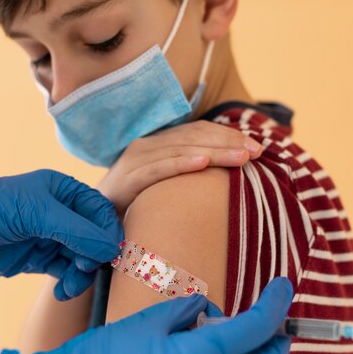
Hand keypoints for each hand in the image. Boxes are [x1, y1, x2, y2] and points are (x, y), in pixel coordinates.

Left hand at [0, 167, 122, 298]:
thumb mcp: (34, 213)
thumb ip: (76, 230)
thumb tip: (111, 249)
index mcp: (62, 191)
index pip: (100, 211)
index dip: (108, 232)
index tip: (110, 254)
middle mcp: (59, 213)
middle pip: (95, 237)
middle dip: (94, 256)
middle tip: (83, 269)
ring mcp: (48, 237)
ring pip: (82, 258)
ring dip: (82, 274)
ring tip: (69, 285)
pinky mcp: (37, 259)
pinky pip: (65, 272)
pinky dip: (68, 283)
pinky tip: (60, 291)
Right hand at [1, 277, 292, 353]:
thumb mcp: (150, 321)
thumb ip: (187, 310)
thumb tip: (205, 311)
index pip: (258, 328)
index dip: (276, 303)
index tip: (285, 285)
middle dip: (277, 337)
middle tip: (273, 313)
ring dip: (243, 348)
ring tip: (205, 321)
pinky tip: (193, 340)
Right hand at [98, 121, 262, 216]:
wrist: (95, 222)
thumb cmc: (136, 204)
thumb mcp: (166, 185)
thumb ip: (188, 173)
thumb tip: (227, 172)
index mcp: (159, 144)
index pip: (199, 131)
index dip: (228, 135)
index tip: (257, 146)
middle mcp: (147, 145)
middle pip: (194, 136)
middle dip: (228, 142)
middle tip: (257, 151)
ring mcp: (135, 160)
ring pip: (180, 149)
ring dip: (214, 151)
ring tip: (241, 156)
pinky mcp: (127, 179)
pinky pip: (157, 169)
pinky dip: (181, 164)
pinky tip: (203, 163)